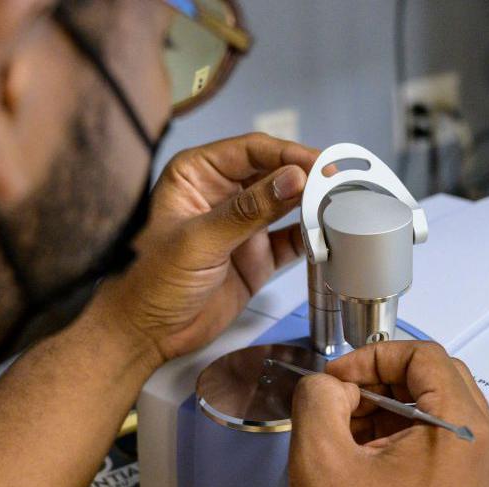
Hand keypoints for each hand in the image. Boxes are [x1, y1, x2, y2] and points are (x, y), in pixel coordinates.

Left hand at [103, 133, 319, 361]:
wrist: (146, 334)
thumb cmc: (150, 281)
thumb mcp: (199, 240)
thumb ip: (248, 210)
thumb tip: (291, 179)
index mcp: (196, 175)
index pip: (251, 151)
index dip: (287, 154)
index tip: (318, 163)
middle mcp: (221, 194)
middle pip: (274, 174)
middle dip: (307, 178)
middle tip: (339, 183)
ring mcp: (241, 226)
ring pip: (287, 205)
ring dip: (313, 206)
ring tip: (342, 206)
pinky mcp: (255, 257)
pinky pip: (290, 241)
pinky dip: (311, 239)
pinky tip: (328, 236)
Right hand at [288, 341, 488, 486]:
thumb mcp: (321, 459)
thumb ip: (319, 398)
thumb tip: (329, 383)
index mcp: (463, 436)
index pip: (426, 356)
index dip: (374, 356)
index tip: (341, 377)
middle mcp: (484, 453)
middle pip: (438, 378)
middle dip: (383, 379)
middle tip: (344, 396)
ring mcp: (480, 477)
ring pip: (438, 408)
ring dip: (390, 407)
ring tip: (349, 431)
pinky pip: (441, 441)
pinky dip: (403, 434)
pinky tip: (365, 455)